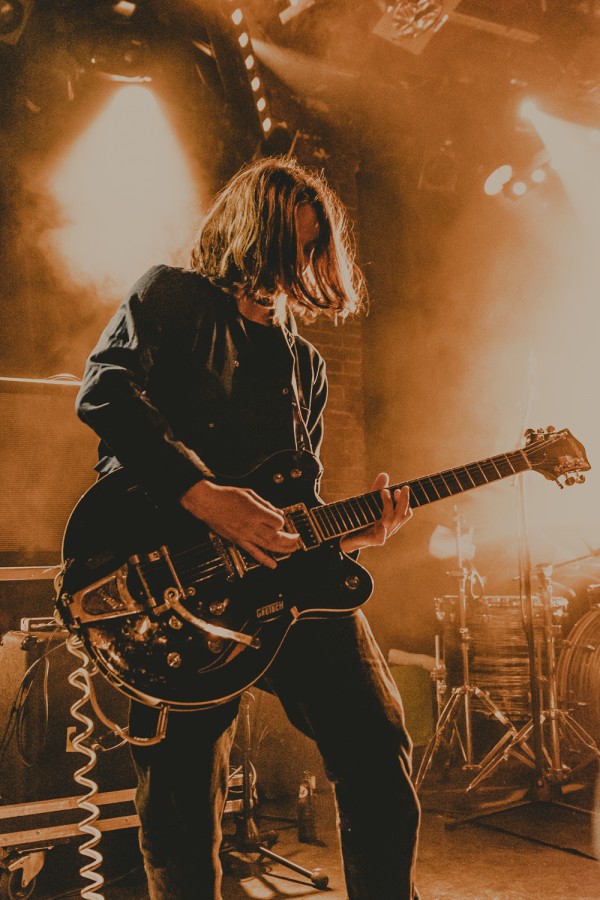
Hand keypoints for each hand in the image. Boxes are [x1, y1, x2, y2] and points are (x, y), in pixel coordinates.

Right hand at [180, 480, 300, 568]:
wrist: (207, 503)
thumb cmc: (226, 496)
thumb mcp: (250, 494)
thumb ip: (266, 504)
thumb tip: (278, 511)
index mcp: (256, 512)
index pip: (278, 522)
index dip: (283, 522)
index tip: (282, 520)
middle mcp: (252, 525)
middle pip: (276, 536)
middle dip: (290, 539)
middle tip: (297, 539)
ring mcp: (245, 534)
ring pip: (268, 546)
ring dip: (283, 549)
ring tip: (292, 550)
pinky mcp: (238, 540)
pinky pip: (253, 553)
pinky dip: (264, 560)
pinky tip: (273, 564)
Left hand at [340, 474, 411, 553]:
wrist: (347, 537)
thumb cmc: (362, 518)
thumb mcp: (370, 502)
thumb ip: (377, 489)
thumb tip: (384, 474)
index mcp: (392, 520)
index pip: (405, 512)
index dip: (405, 500)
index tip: (402, 488)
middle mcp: (390, 528)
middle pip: (401, 515)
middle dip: (403, 500)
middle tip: (403, 488)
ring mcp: (382, 535)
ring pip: (390, 522)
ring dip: (389, 505)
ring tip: (384, 492)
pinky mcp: (372, 541)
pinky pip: (380, 539)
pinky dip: (382, 532)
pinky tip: (381, 524)